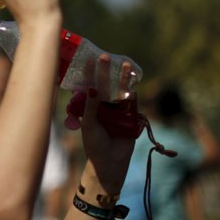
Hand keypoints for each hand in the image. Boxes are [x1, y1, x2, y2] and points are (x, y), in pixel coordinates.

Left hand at [79, 55, 135, 193]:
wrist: (109, 163)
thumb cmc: (94, 144)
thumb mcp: (89, 123)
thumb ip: (91, 106)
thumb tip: (92, 87)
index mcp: (91, 107)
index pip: (89, 86)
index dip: (88, 73)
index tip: (86, 59)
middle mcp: (104, 106)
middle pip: (106, 84)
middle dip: (105, 71)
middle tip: (104, 56)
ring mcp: (118, 110)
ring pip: (121, 90)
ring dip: (123, 77)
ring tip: (124, 64)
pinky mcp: (131, 116)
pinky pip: (133, 101)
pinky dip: (133, 91)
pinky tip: (133, 80)